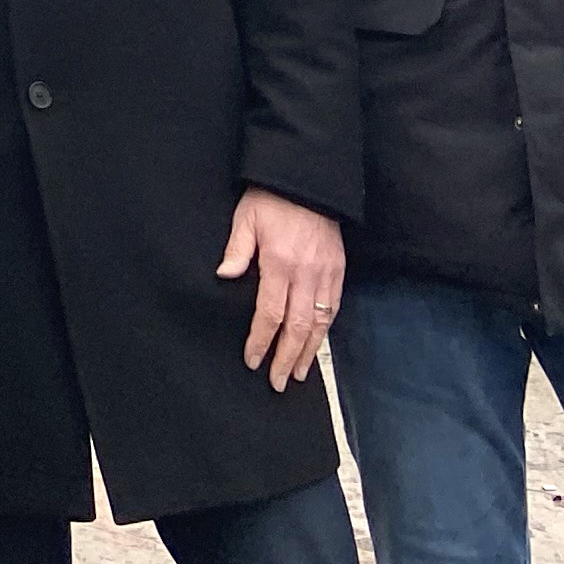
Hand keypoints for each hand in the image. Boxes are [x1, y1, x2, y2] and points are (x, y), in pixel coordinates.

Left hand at [218, 186, 347, 391]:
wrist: (309, 180)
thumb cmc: (271, 199)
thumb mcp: (246, 218)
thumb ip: (237, 250)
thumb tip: (224, 275)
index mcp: (280, 263)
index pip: (270, 314)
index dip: (261, 341)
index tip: (252, 360)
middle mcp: (306, 274)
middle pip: (297, 327)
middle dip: (287, 358)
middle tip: (279, 382)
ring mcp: (326, 274)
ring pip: (320, 324)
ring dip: (309, 352)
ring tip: (300, 373)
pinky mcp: (339, 270)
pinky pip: (334, 308)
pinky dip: (326, 331)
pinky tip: (317, 343)